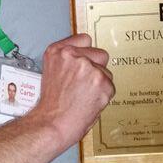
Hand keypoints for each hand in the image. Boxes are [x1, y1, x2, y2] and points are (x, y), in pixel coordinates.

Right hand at [31, 34, 114, 151]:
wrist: (52, 123)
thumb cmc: (51, 104)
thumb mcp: (51, 71)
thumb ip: (68, 61)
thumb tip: (87, 58)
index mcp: (57, 51)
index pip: (84, 39)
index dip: (86, 52)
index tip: (85, 60)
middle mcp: (73, 55)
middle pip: (100, 54)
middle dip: (97, 68)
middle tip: (83, 84)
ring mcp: (89, 68)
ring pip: (107, 73)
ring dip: (100, 84)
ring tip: (84, 96)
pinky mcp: (102, 81)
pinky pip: (111, 87)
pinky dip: (104, 96)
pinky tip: (89, 103)